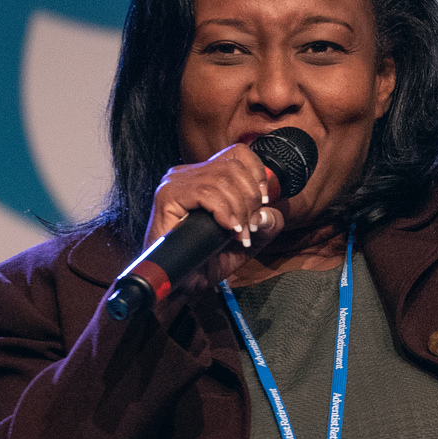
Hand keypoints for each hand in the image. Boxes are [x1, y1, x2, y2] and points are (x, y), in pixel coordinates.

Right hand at [144, 144, 283, 288]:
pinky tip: (227, 228)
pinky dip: (223, 210)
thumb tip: (269, 211)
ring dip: (238, 209)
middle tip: (249, 228)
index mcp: (206, 176)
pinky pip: (205, 192)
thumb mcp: (247, 242)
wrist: (181, 284)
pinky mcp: (168, 196)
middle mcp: (189, 174)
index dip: (257, 174)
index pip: (238, 154)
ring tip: (238, 234)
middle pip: (234, 167)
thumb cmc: (207, 261)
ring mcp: (176, 182)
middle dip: (250, 199)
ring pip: (222, 179)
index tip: (263, 202)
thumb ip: (265, 225)